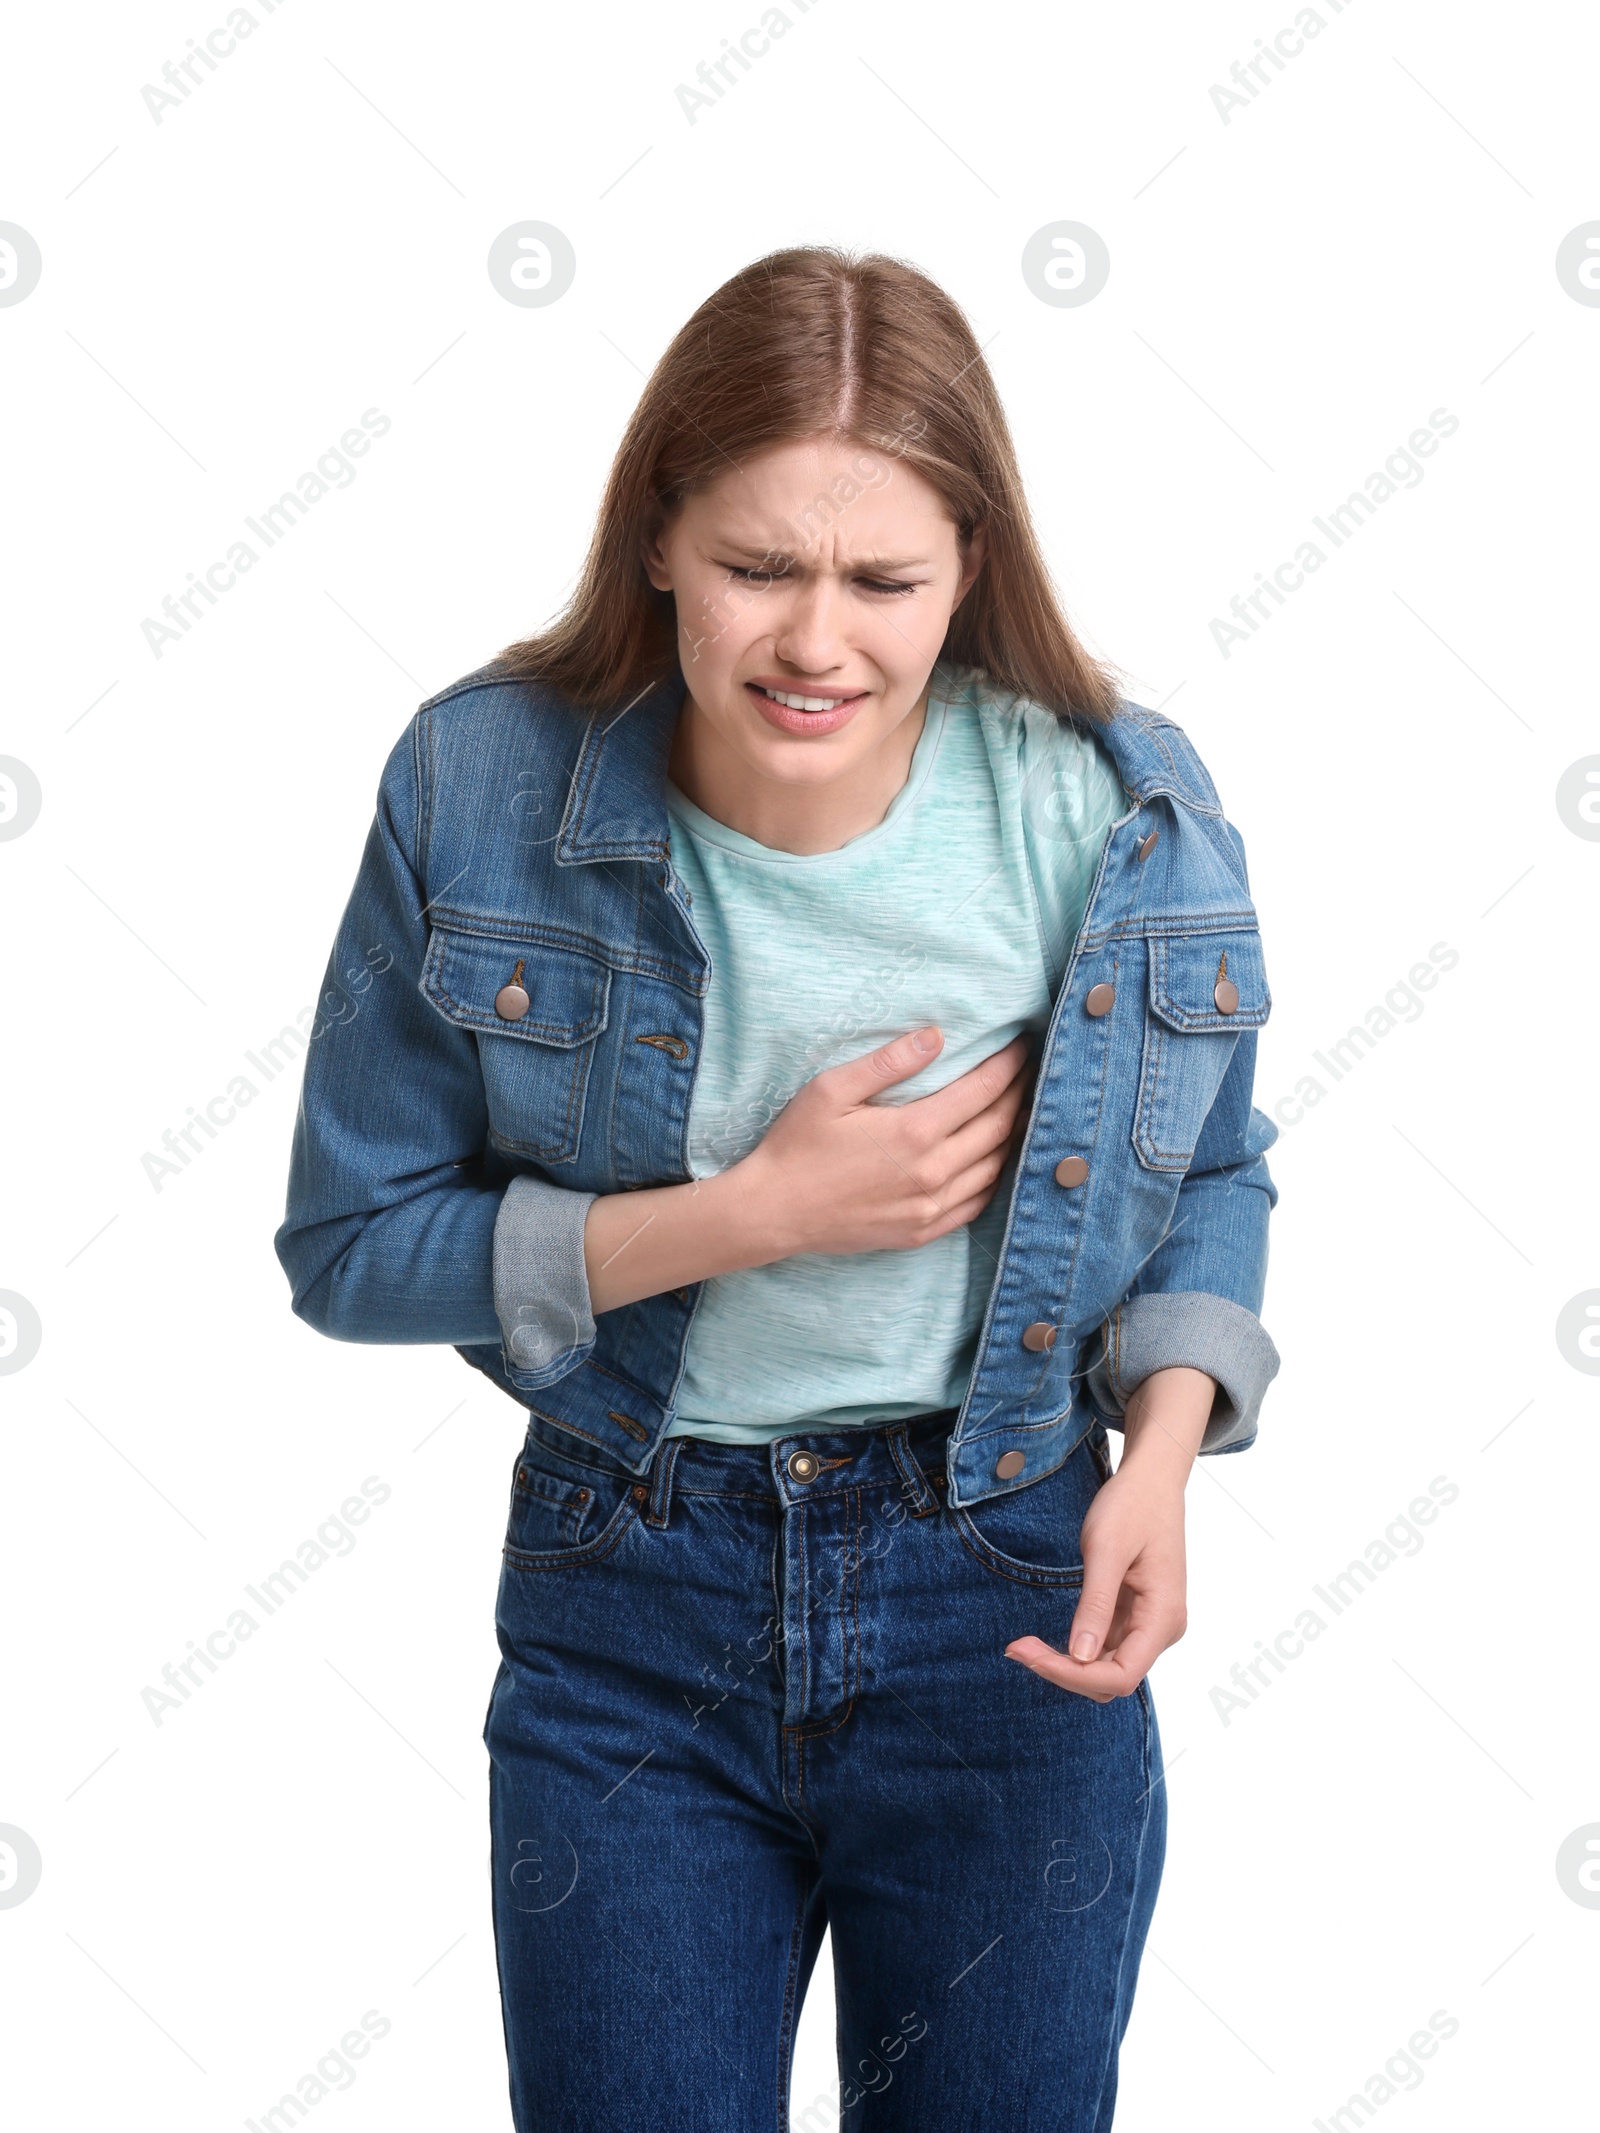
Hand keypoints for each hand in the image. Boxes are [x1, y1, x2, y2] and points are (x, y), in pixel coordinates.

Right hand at [736, 1026, 1034, 1258]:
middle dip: (1020, 1094)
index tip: (1022, 1046)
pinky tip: (996, 1159)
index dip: (1008, 1066)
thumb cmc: (797, 1145)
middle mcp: (932, 1173)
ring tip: (1022, 1109)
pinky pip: (977, 1203)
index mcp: (913, 1132)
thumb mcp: (831, 1090)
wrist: (774, 1211)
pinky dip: (995, 1176)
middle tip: (1032, 1071)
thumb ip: (887, 1062)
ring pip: (994, 1167)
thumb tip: (935, 1035)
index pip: (982, 1092)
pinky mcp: (922, 1232)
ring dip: (1014, 1135)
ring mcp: (931, 1208)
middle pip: (998, 1128)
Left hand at [1004, 1366, 1214, 1700]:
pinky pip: (1104, 1648)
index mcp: (1163, 1618)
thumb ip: (1096, 1605)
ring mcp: (1148, 1624)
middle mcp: (1161, 1629)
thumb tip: (1079, 1657)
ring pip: (1105, 1669)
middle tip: (1016, 1648)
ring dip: (1066, 1666)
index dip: (1072, 1675)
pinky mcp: (1133, 1616)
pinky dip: (1074, 1651)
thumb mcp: (1107, 1551)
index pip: (1120, 1675)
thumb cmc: (1132, 1507)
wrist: (1150, 1481)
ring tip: (1024, 1646)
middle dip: (1063, 1672)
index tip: (1028, 1653)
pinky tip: (1045, 1640)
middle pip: (1111, 1679)